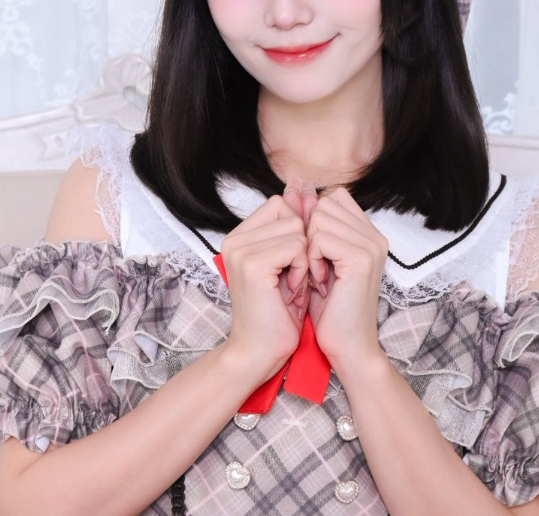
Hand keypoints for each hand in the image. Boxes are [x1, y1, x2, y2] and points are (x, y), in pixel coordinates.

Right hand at [218, 196, 308, 382]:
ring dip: (304, 259)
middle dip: (302, 246)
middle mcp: (234, 239)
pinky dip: (302, 268)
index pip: (280, 205)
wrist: (260, 352)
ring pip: (296, 229)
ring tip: (290, 284)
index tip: (292, 264)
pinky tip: (291, 289)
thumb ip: (293, 223)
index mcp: (238, 236)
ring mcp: (240, 250)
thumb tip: (301, 185)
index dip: (297, 232)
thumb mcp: (288, 261)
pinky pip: (297, 246)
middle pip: (290, 214)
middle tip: (292, 278)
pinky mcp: (252, 264)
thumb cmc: (278, 311)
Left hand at [302, 187, 388, 369]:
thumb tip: (293, 188)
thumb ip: (309, 224)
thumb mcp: (316, 259)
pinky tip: (320, 281)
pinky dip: (312, 258)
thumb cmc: (329, 309)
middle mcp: (375, 235)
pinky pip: (320, 237)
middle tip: (315, 268)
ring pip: (320, 218)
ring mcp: (371, 245)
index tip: (312, 252)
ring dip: (309, 248)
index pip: (333, 197)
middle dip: (309, 234)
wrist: (347, 349)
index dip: (313, 220)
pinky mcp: (361, 258)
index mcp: (368, 233)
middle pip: (325, 203)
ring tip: (318, 275)